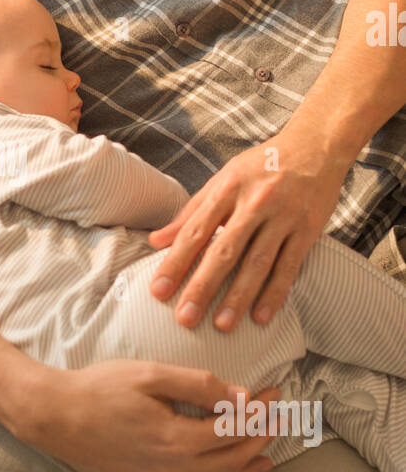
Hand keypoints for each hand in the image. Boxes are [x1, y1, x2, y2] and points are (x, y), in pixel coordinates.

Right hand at [20, 359, 278, 471]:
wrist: (55, 418)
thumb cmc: (100, 389)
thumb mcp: (151, 375)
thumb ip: (199, 385)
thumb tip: (242, 396)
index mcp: (178, 439)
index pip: (236, 428)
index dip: (261, 412)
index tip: (276, 395)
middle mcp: (173, 471)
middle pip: (232, 460)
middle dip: (260, 439)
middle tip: (277, 421)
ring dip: (245, 471)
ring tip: (266, 459)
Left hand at [145, 127, 348, 329]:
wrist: (315, 146)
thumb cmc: (261, 166)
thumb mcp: (222, 179)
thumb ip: (190, 212)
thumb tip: (156, 241)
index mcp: (227, 188)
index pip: (196, 231)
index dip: (175, 262)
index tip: (159, 290)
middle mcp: (254, 202)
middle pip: (224, 251)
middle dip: (202, 286)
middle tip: (185, 317)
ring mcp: (283, 217)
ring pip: (257, 263)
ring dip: (238, 297)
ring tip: (221, 325)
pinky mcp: (308, 230)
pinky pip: (289, 267)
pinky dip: (275, 293)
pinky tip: (260, 317)